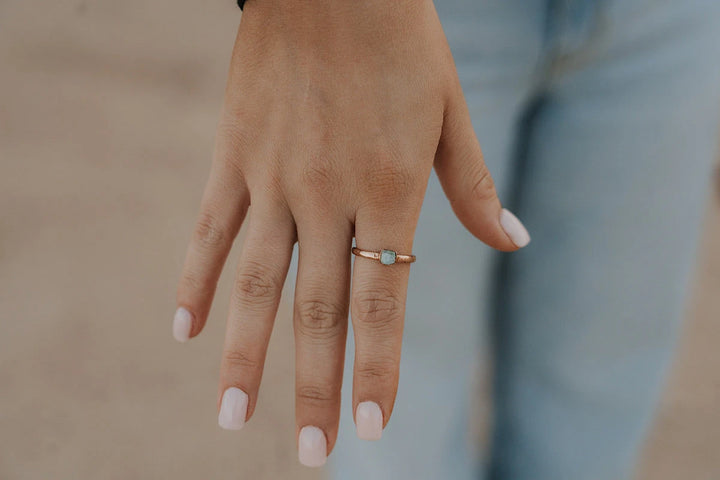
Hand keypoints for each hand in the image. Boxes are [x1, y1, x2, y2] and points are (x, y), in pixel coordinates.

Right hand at [173, 0, 529, 466]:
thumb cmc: (402, 42)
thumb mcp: (450, 110)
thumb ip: (473, 185)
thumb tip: (514, 241)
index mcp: (389, 186)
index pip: (384, 301)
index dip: (378, 370)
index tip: (370, 430)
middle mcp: (327, 193)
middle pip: (318, 310)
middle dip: (315, 388)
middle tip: (311, 455)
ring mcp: (273, 176)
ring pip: (252, 283)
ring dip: (241, 357)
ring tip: (230, 419)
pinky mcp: (234, 155)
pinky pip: (208, 228)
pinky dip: (192, 281)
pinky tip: (182, 331)